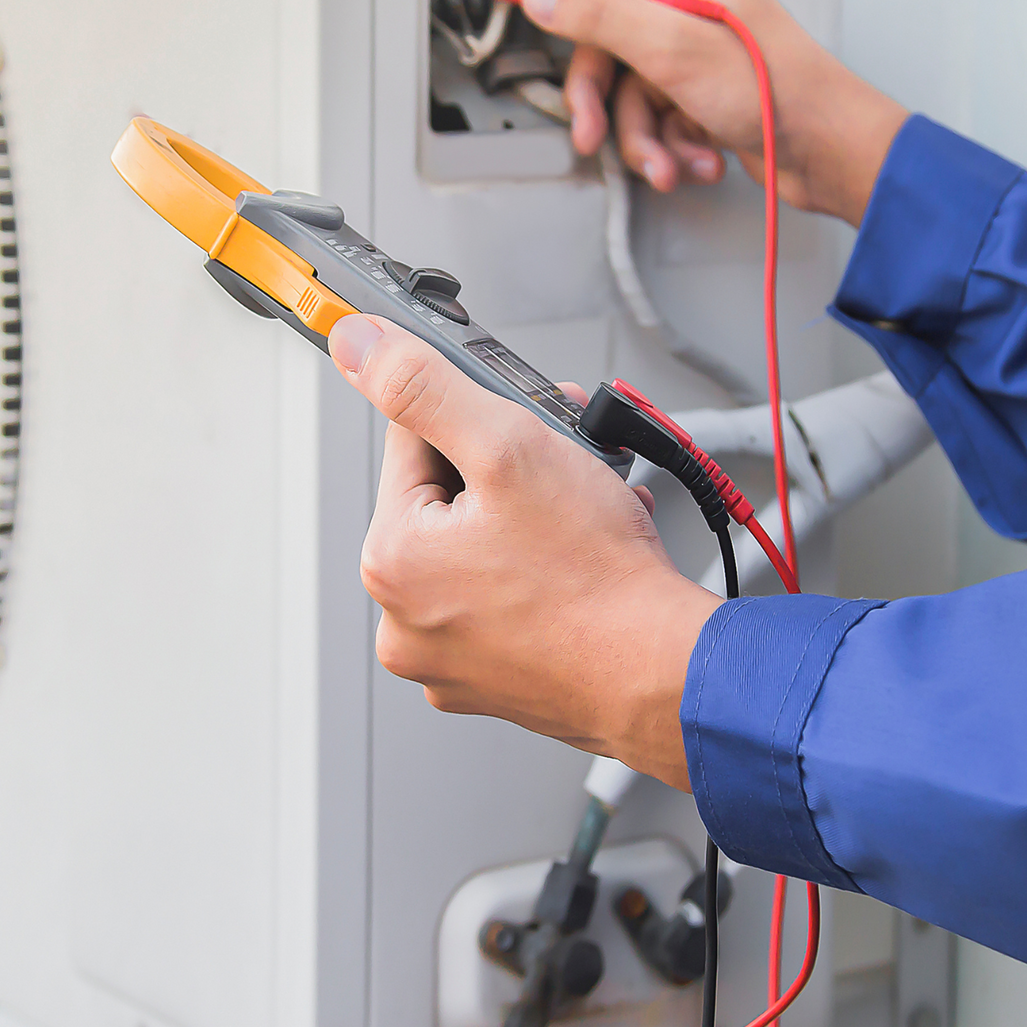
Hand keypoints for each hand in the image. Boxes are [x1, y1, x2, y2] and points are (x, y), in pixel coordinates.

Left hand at [328, 312, 720, 789]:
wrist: (669, 675)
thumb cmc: (598, 578)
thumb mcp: (508, 446)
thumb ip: (425, 387)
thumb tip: (357, 344)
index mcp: (390, 561)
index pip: (412, 444)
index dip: (476, 420)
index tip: (524, 425)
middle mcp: (404, 619)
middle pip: (448, 499)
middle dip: (511, 470)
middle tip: (567, 466)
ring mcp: (449, 659)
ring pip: (482, 548)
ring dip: (533, 516)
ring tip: (586, 515)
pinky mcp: (494, 682)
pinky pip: (506, 601)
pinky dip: (542, 573)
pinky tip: (584, 560)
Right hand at [515, 0, 907, 224]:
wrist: (825, 151)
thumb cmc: (779, 89)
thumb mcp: (672, 46)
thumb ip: (598, 14)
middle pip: (602, 28)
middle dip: (598, 92)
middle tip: (591, 124)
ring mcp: (689, 45)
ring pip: (623, 84)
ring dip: (637, 134)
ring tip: (661, 159)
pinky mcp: (694, 89)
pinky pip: (649, 113)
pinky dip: (664, 144)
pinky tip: (689, 159)